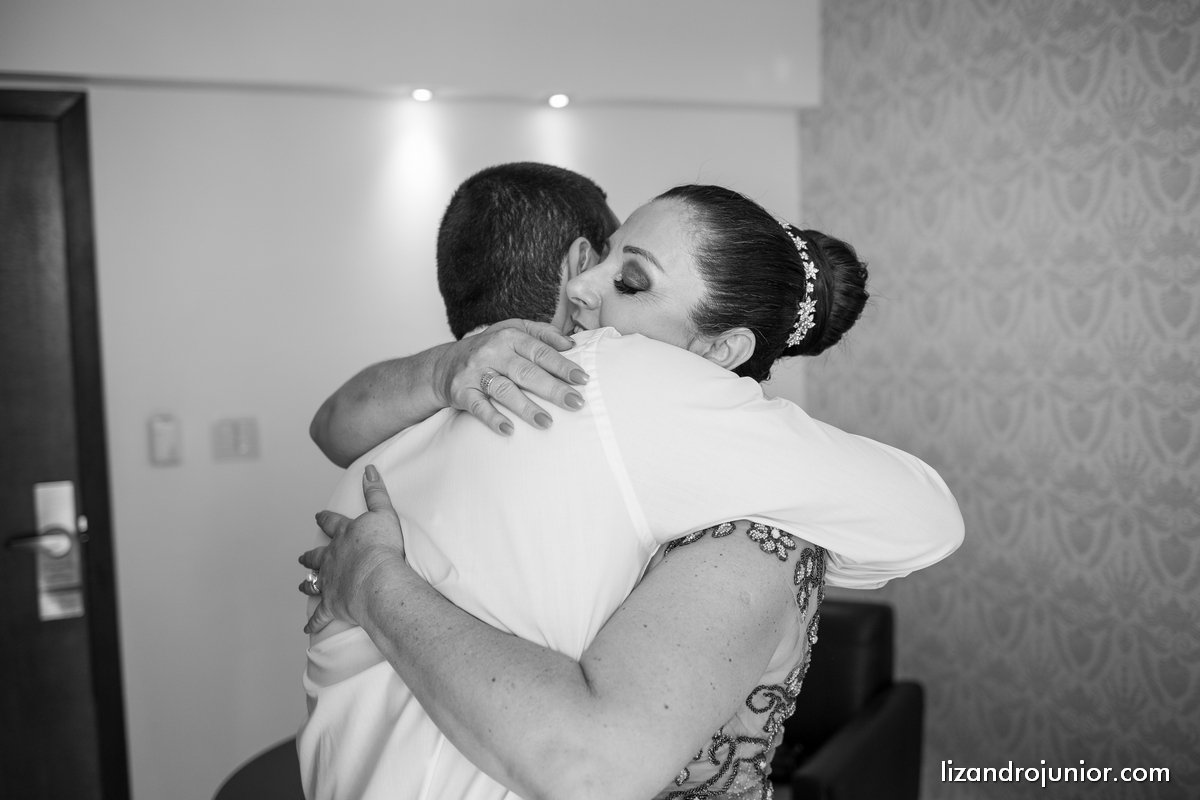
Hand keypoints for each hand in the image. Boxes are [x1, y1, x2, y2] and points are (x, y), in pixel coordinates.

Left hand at [299, 465, 407, 634]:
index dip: (326, 518)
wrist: (377, 578)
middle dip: (310, 555)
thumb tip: (369, 470)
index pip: (332, 523)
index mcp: (344, 536)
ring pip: (314, 582)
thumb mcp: (383, 513)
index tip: (318, 515)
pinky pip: (320, 615)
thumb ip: (375, 492)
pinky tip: (308, 628)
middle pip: (317, 555)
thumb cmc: (384, 547)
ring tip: (302, 585)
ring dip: (308, 583)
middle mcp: (332, 558)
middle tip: (301, 556)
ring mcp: (330, 582)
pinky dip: (314, 622)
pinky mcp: (332, 605)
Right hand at [431, 319, 587, 434]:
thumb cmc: (490, 349)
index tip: (582, 378)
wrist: (444, 364)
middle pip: (527, 372)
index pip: (541, 351)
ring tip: (547, 422)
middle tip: (576, 402)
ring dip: (526, 407)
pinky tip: (508, 430)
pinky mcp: (461, 392)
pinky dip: (492, 418)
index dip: (562, 365)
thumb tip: (572, 343)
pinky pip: (478, 407)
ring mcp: (476, 372)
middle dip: (553, 389)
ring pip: (504, 390)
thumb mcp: (513, 331)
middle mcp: (493, 352)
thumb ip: (542, 334)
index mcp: (510, 336)